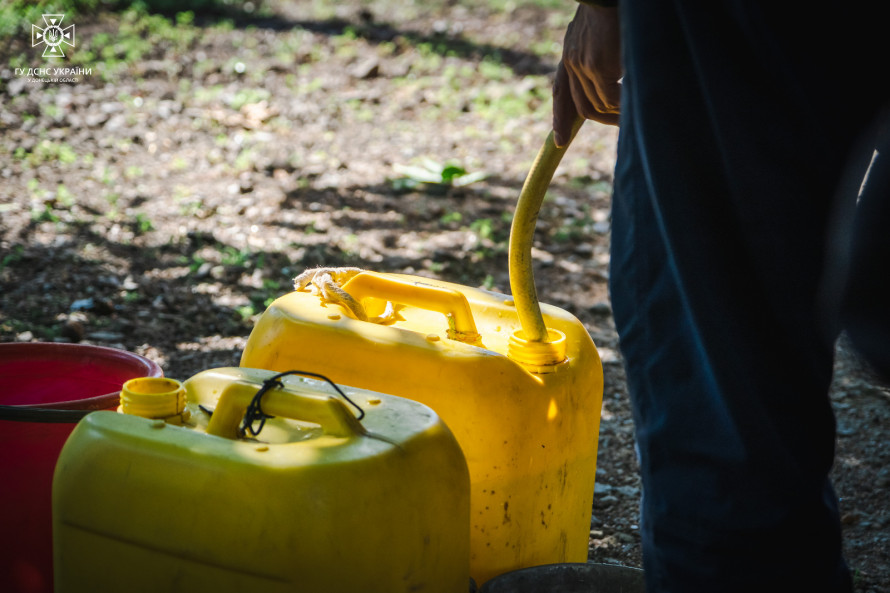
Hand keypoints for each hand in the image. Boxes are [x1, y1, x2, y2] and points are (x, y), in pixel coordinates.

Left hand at [553, 4, 621, 145]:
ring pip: (596, 104)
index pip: (562, 90)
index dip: (560, 116)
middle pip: (578, 105)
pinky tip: (635, 103)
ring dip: (616, 114)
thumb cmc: (615, 7)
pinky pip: (610, 97)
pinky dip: (624, 106)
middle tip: (622, 126)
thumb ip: (601, 52)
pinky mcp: (596, 65)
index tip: (559, 141)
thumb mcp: (601, 30)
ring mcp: (581, 64)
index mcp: (571, 51)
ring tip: (635, 114)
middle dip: (599, 120)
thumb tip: (615, 73)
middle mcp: (571, 60)